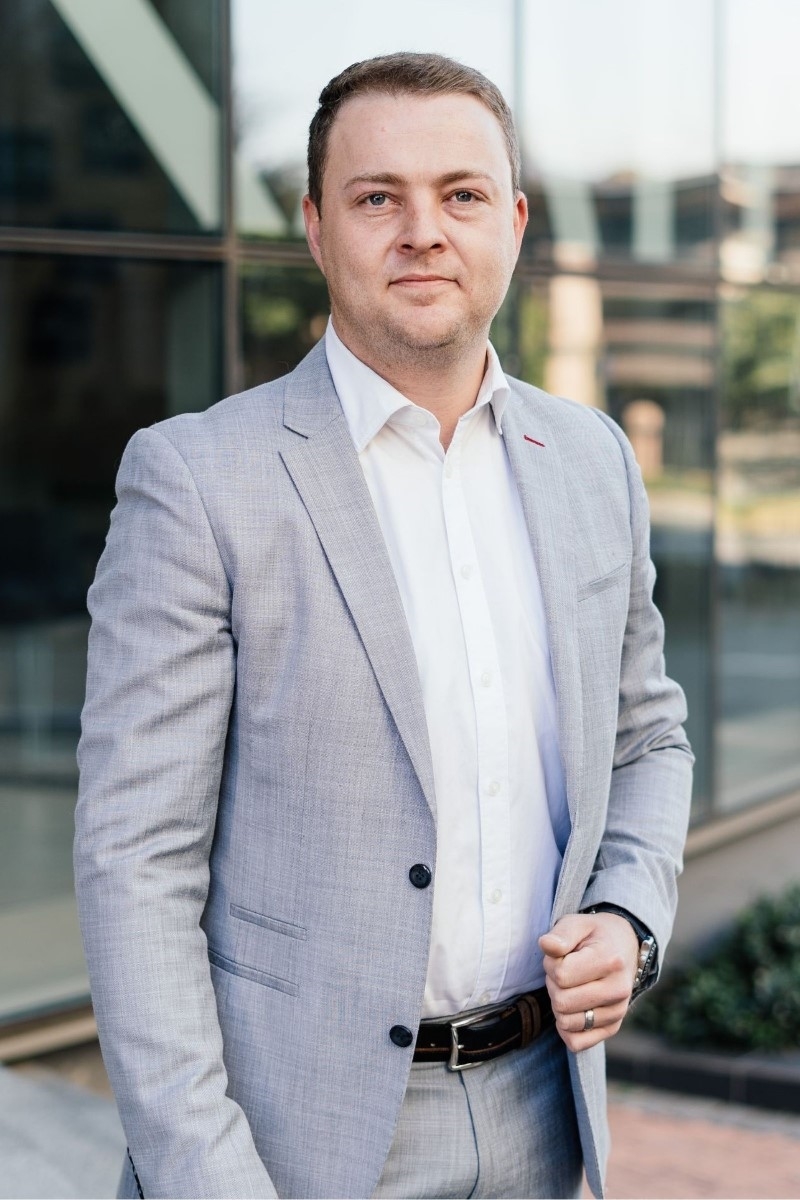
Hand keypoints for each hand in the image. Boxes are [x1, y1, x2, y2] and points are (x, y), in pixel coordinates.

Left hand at [538, 912, 638, 1051]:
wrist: (625, 947)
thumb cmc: (595, 935)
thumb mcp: (577, 923)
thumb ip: (561, 934)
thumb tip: (546, 945)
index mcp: (610, 960)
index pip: (561, 975)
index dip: (551, 964)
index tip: (560, 955)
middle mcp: (618, 990)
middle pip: (562, 1002)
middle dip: (553, 985)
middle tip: (563, 971)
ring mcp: (618, 1012)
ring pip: (566, 1023)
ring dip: (559, 1004)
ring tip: (571, 986)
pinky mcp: (613, 1027)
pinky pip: (576, 1043)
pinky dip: (566, 1028)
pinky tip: (572, 1007)